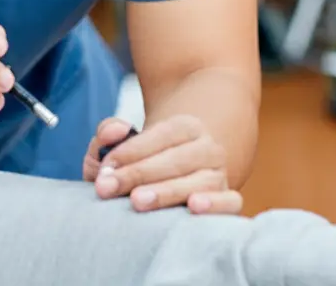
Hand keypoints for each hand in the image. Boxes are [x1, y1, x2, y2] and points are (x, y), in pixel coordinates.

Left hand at [83, 116, 241, 214]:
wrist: (179, 176)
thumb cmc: (145, 161)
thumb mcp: (125, 142)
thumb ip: (110, 132)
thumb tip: (113, 131)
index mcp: (187, 127)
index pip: (161, 135)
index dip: (132, 150)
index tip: (105, 167)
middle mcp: (208, 148)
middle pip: (176, 160)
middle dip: (138, 174)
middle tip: (108, 187)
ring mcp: (220, 176)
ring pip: (199, 182)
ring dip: (166, 192)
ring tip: (137, 201)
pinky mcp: (228, 202)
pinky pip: (230, 203)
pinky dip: (215, 205)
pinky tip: (193, 208)